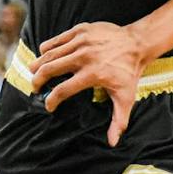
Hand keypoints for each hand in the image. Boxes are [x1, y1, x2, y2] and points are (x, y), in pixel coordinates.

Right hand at [30, 22, 146, 145]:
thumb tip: (113, 143)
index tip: (48, 106)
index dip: (51, 101)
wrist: (137, 44)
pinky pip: (55, 40)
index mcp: (93, 75)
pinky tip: (46, 57)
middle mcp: (84, 57)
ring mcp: (80, 42)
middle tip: (35, 87)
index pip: (62, 90)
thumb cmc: (129, 73)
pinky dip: (47, 49)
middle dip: (37, 80)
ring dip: (38, 65)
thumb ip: (119, 121)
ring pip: (48, 54)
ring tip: (35, 73)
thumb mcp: (126, 98)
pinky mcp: (80, 30)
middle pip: (49, 69)